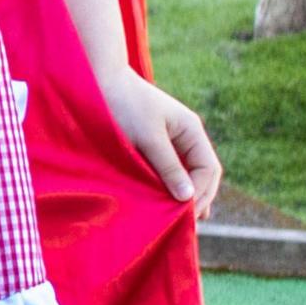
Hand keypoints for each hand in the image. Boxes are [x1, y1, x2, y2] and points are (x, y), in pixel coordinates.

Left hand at [100, 67, 221, 213]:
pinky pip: (165, 170)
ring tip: (176, 221)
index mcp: (191, 130)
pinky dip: (165, 186)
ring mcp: (168, 141)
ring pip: (184, 174)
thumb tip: (187, 197)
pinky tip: (160, 203)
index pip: (208, 169)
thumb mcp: (148, 137)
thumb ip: (168, 166)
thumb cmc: (123, 104)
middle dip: (195, 197)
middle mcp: (184, 136)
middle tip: (184, 225)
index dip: (201, 192)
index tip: (185, 212)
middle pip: (201, 174)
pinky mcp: (149, 145)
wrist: (97, 80)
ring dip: (180, 194)